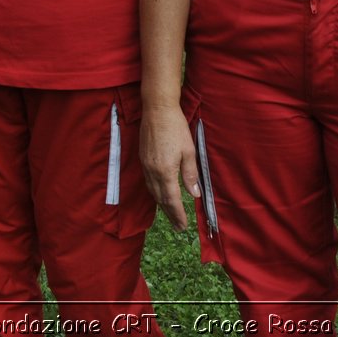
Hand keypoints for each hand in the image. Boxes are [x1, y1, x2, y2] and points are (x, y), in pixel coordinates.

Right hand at [140, 104, 199, 231]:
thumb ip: (190, 174)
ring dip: (161, 204)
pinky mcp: (142, 158)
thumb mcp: (189, 151)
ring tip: (170, 214)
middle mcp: (152, 171)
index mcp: (165, 171)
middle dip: (170, 214)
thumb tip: (194, 194)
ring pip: (152, 191)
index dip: (178, 214)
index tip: (183, 226)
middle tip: (178, 227)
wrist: (156, 109)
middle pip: (160, 198)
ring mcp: (145, 165)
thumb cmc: (176, 128)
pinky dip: (155, 192)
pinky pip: (148, 181)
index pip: (172, 199)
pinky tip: (160, 194)